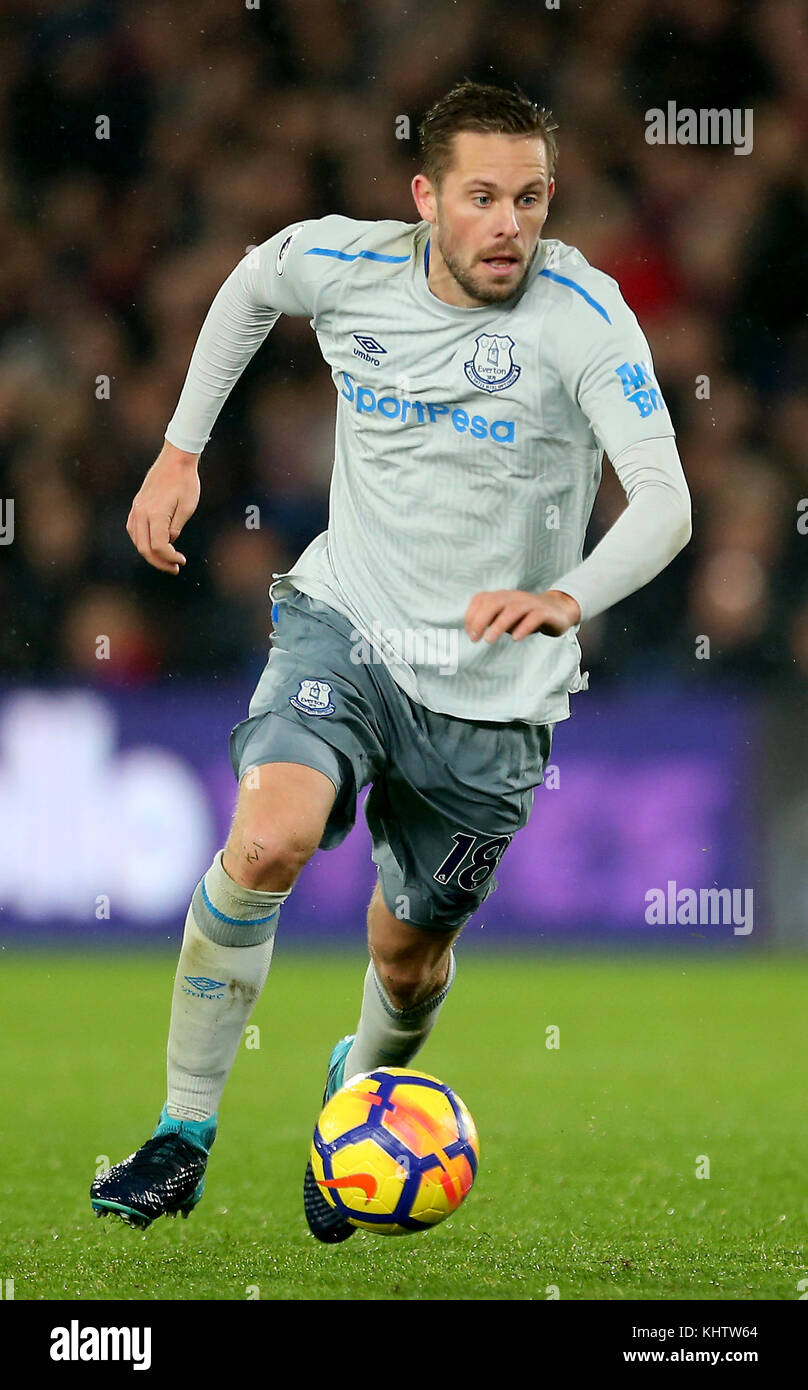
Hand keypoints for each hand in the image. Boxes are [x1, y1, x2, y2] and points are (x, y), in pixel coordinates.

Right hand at [126, 441, 200, 572]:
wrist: (175, 459)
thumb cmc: (186, 482)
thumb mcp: (188, 507)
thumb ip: (176, 528)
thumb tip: (168, 542)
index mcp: (156, 514)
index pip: (158, 546)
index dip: (170, 558)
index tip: (182, 561)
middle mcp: (142, 512)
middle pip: (144, 548)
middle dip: (159, 562)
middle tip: (174, 568)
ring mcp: (137, 508)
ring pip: (137, 540)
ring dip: (150, 553)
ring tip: (166, 559)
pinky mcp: (137, 505)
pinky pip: (133, 529)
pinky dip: (142, 541)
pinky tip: (154, 545)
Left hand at [465, 588, 581, 643]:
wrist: (558, 610)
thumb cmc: (525, 616)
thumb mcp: (505, 618)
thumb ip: (490, 621)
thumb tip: (471, 632)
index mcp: (502, 597)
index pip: (481, 599)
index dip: (471, 615)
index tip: (470, 634)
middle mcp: (514, 597)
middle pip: (494, 602)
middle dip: (481, 620)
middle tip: (474, 639)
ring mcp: (530, 604)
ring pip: (513, 610)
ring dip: (499, 625)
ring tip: (489, 640)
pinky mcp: (545, 612)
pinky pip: (534, 617)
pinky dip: (524, 627)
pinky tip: (516, 639)